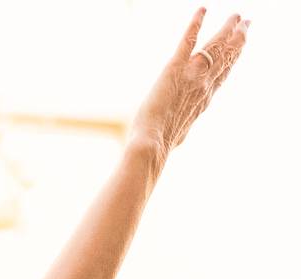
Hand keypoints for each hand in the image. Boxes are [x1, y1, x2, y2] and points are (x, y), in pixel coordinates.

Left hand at [128, 10, 247, 165]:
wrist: (152, 145)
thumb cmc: (158, 145)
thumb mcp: (177, 134)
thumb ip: (181, 127)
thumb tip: (179, 137)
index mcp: (203, 100)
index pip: (223, 74)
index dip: (233, 59)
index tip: (241, 47)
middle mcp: (203, 85)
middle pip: (225, 57)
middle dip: (237, 39)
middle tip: (246, 24)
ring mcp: (191, 75)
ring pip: (214, 47)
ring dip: (225, 30)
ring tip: (235, 17)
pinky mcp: (174, 69)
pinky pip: (188, 41)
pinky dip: (196, 24)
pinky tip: (202, 10)